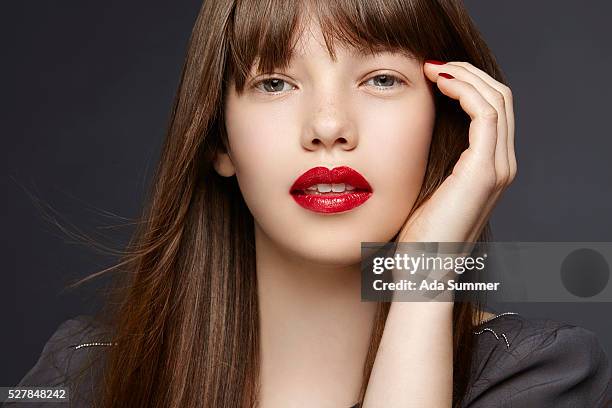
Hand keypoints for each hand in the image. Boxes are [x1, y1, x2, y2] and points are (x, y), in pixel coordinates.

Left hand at [397, 60, 515, 242]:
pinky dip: (464, 91)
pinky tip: (437, 84)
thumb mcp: (426, 185)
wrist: (423, 268)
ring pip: (496, 100)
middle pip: (500, 98)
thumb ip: (433, 157)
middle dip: (467, 73)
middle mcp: (501, 164)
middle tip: (432, 64)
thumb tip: (414, 128)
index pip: (491, 110)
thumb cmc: (418, 233)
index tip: (432, 74)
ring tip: (432, 68)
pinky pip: (484, 114)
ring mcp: (498, 167)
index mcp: (489, 167)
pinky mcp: (484, 171)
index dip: (467, 84)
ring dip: (465, 76)